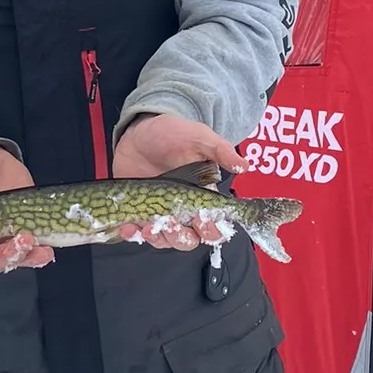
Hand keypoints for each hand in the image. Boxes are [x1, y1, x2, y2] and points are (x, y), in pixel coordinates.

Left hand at [112, 114, 242, 251]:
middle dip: (181, 237)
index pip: (214, 226)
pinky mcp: (138, 213)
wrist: (140, 132)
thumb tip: (243, 166)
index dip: (211, 230)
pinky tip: (129, 228)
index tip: (202, 219)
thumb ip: (221, 151)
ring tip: (150, 226)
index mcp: (203, 198)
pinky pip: (138, 233)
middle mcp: (183, 211)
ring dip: (159, 238)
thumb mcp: (199, 137)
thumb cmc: (173, 134)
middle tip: (171, 223)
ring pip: (165, 240)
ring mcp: (160, 214)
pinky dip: (134, 235)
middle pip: (189, 239)